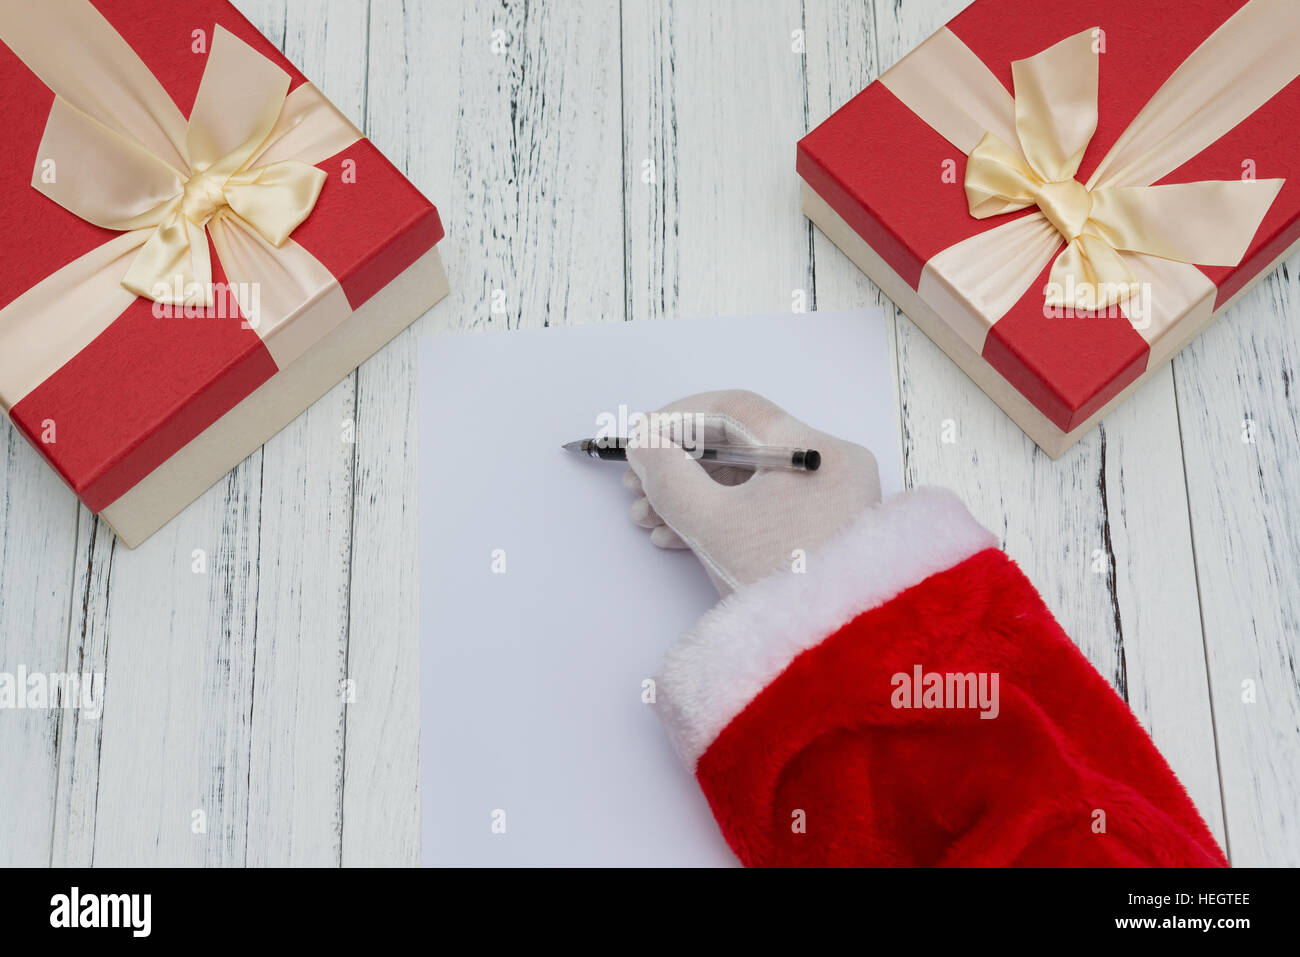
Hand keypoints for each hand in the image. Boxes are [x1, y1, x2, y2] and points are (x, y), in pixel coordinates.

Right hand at [624, 390, 881, 595]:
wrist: (831, 654)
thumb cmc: (779, 583)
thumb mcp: (712, 525)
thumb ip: (668, 476)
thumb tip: (643, 443)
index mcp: (814, 451)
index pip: (737, 410)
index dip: (678, 418)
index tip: (639, 436)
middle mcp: (829, 466)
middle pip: (739, 446)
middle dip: (679, 465)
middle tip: (636, 482)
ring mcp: (828, 501)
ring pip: (747, 480)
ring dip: (691, 494)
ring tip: (647, 517)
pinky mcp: (820, 532)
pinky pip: (763, 507)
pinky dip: (719, 516)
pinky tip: (675, 536)